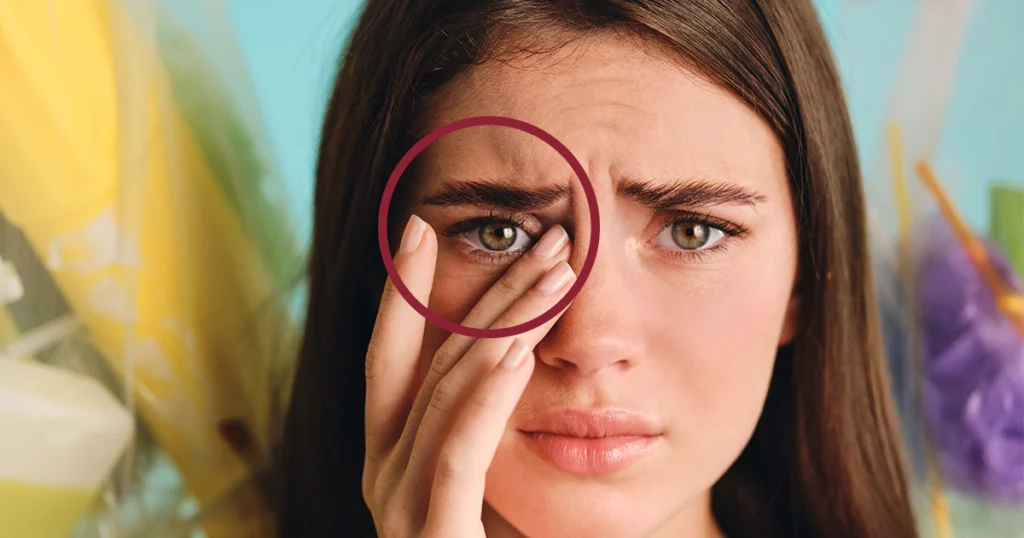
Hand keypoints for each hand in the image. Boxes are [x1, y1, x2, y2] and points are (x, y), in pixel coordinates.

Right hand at [363, 215, 574, 536]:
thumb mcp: (488, 492)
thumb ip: (479, 433)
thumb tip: (508, 361)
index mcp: (394, 457)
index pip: (395, 357)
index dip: (405, 289)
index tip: (424, 227)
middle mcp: (384, 475)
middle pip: (431, 359)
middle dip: (484, 289)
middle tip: (542, 233)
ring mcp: (400, 508)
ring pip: (448, 392)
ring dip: (504, 324)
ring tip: (554, 271)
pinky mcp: (431, 537)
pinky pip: (457, 454)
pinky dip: (483, 398)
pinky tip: (516, 352)